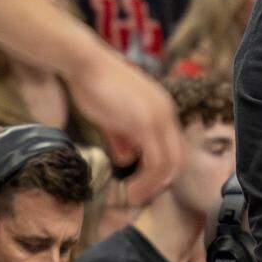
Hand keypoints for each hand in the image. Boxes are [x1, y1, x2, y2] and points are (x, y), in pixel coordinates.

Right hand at [64, 38, 182, 205]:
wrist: (85, 64)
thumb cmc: (93, 85)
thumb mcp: (111, 117)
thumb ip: (122, 137)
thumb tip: (127, 158)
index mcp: (161, 108)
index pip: (173, 146)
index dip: (161, 170)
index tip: (142, 185)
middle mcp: (167, 112)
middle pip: (177, 157)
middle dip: (160, 182)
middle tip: (140, 196)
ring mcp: (159, 117)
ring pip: (169, 163)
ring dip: (152, 185)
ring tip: (133, 197)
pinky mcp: (146, 123)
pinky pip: (156, 161)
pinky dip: (146, 180)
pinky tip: (130, 190)